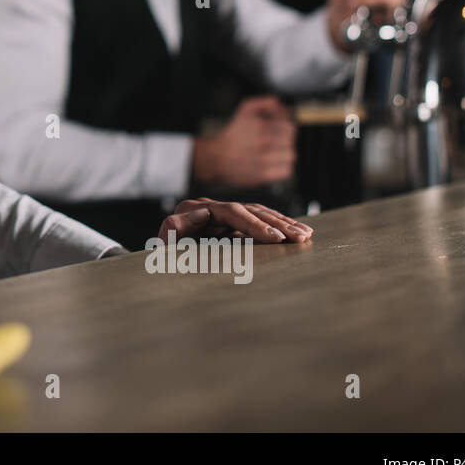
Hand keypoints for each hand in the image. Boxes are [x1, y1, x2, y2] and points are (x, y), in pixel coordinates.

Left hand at [158, 197, 313, 243]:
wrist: (159, 257)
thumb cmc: (161, 255)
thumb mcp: (162, 245)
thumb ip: (172, 232)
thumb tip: (190, 218)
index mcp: (192, 210)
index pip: (230, 212)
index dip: (252, 224)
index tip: (274, 237)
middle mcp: (209, 207)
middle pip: (248, 210)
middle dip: (275, 224)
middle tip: (298, 237)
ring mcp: (221, 213)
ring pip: (257, 213)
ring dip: (283, 223)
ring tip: (305, 235)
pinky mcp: (230, 223)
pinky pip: (259, 220)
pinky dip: (278, 226)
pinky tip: (298, 231)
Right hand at [191, 95, 295, 186]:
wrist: (218, 158)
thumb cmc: (234, 134)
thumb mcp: (246, 108)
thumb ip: (268, 103)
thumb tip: (287, 109)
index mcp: (260, 126)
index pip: (290, 127)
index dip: (285, 127)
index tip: (279, 129)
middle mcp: (263, 143)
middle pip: (291, 141)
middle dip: (284, 140)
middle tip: (274, 141)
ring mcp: (265, 160)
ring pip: (290, 155)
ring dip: (284, 154)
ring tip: (273, 152)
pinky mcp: (264, 175)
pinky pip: (286, 171)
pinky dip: (282, 167)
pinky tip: (272, 163)